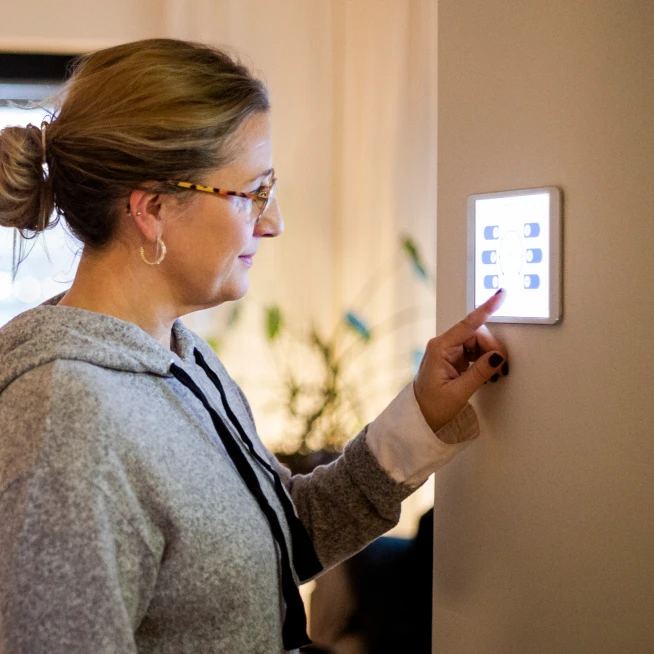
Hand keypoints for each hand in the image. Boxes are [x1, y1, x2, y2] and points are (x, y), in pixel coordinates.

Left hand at [413, 289, 508, 432]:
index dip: (486, 309)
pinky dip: (483, 362)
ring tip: (493, 376)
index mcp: (440, 348)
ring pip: (477, 344)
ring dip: (489, 357)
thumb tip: (497, 357)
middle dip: (491, 349)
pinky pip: (474, 353)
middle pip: (476, 335)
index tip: (500, 295)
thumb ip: (480, 373)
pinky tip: (487, 375)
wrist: (418, 417)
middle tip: (500, 369)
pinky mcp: (452, 359)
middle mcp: (443, 345)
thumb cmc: (431, 406)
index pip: (468, 324)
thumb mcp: (458, 392)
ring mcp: (447, 351)